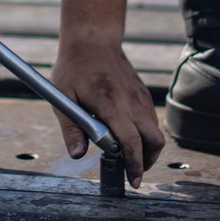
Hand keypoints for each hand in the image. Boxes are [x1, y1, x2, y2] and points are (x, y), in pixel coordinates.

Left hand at [52, 0, 163, 187]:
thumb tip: (77, 155)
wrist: (93, 39)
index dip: (135, 164)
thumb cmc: (74, 67)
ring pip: (156, 131)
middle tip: (131, 171)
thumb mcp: (63, 98)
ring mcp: (140, 97)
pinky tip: (127, 134)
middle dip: (147, 161)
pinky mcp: (142, 94)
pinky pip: (151, 120)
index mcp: (112, 104)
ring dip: (147, 148)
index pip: (132, 141)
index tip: (133, 181)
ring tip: (127, 154)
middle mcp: (132, 102)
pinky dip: (146, 134)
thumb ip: (71, 129)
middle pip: (155, 141)